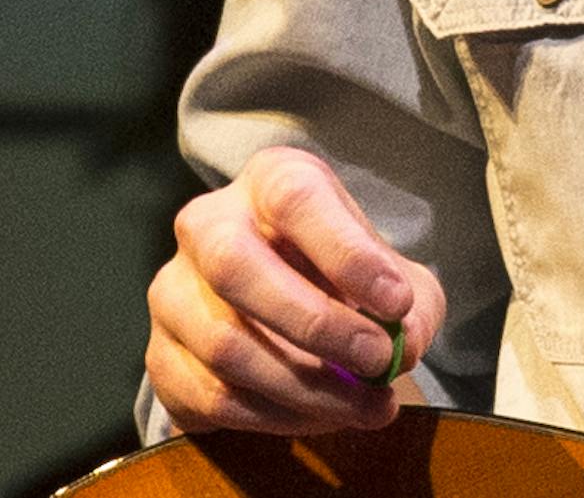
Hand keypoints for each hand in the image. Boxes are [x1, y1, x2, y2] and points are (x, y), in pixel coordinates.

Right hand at [145, 146, 446, 433]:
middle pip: (236, 266)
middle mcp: (208, 225)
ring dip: (305, 385)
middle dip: (316, 322)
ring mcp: (173, 292)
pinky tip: (322, 415)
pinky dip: (275, 416)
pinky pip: (210, 396)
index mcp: (270, 179)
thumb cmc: (347, 275)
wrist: (291, 308)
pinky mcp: (161, 356)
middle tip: (378, 360)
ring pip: (224, 343)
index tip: (396, 301)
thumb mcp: (393, 275)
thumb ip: (412, 307)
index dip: (345, 251)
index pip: (295, 199)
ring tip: (365, 403)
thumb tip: (404, 346)